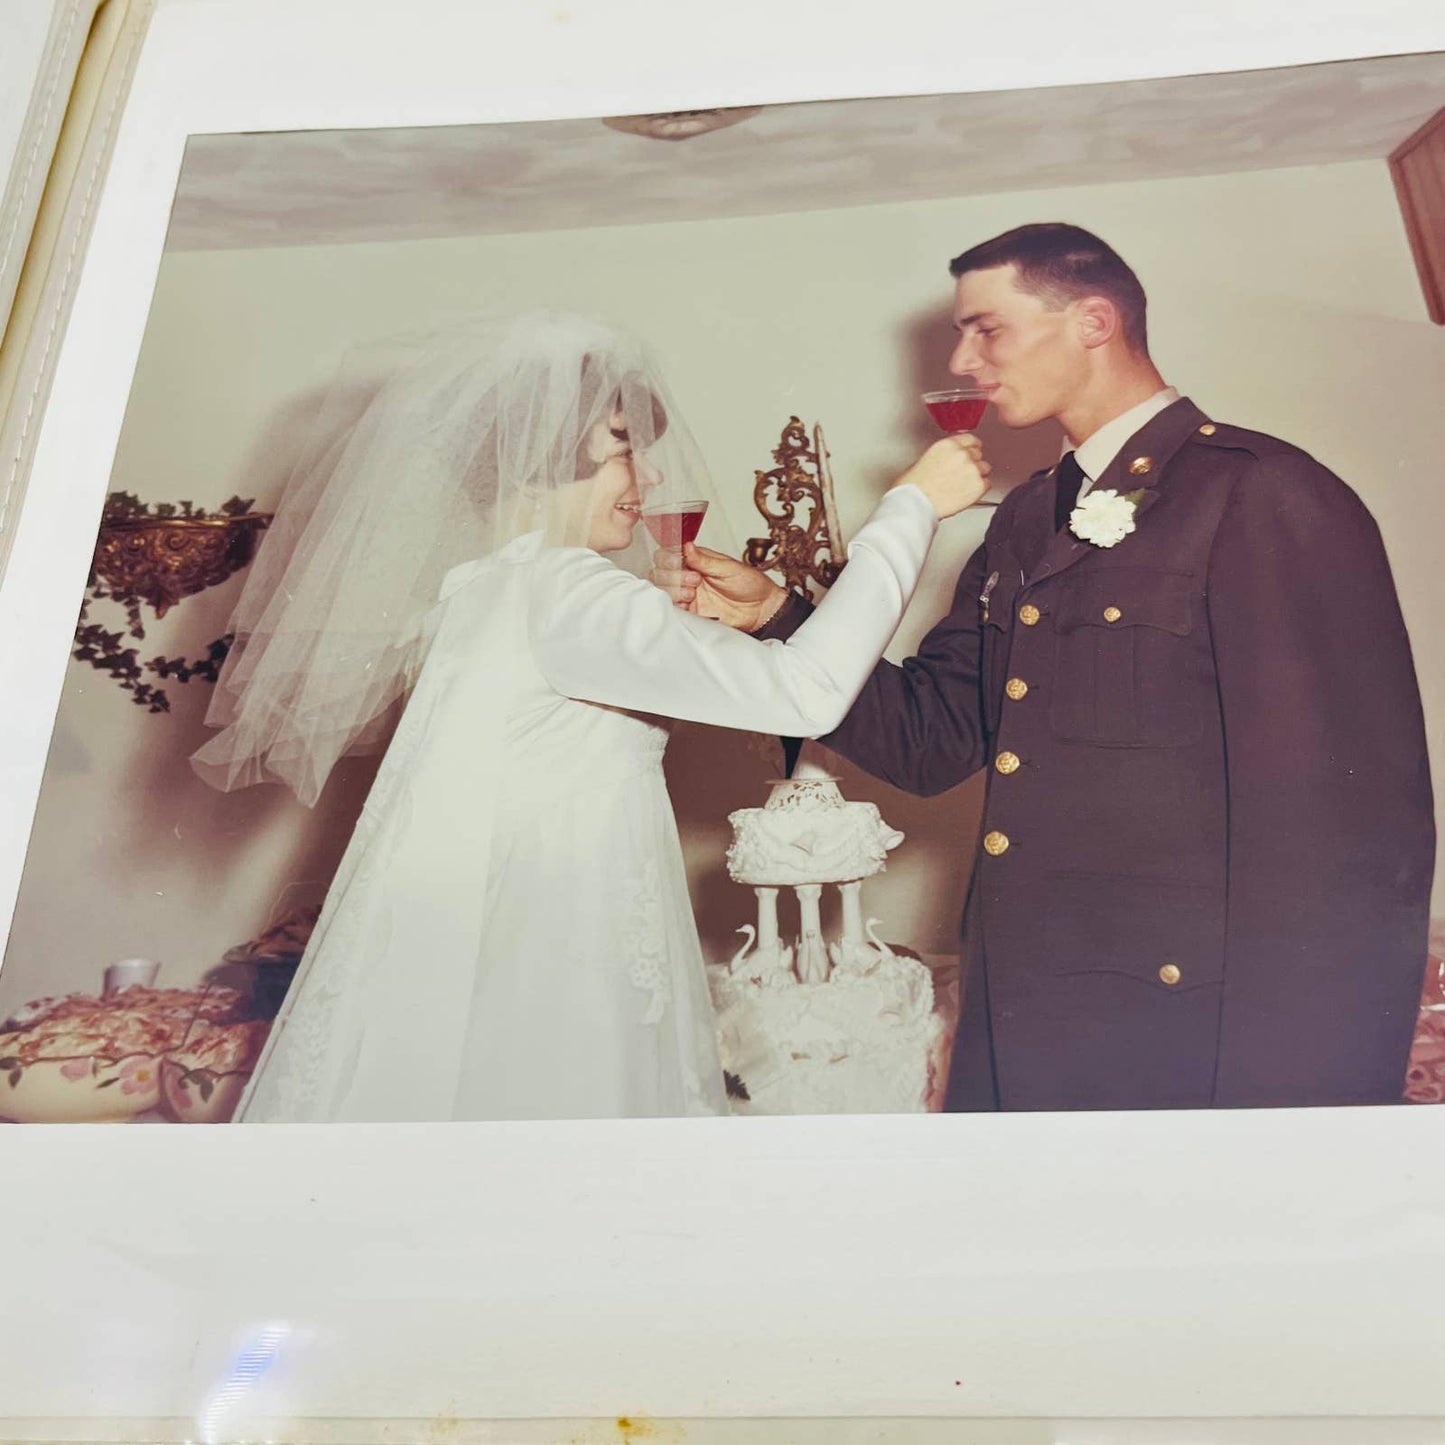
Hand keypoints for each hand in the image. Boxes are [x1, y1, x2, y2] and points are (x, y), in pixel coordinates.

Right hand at [648, 543, 785, 629]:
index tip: (678, 561)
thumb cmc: (750, 584)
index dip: (667, 558)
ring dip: (674, 591)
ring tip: (693, 593)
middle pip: (659, 573)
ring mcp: (688, 595)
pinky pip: (673, 610)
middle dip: (672, 576)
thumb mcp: (729, 568)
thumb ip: (705, 560)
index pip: (668, 554)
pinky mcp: (692, 613)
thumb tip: (686, 547)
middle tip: (694, 580)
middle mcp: (687, 576)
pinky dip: (676, 607)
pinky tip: (689, 605)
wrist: (761, 610)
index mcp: (696, 560)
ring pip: (663, 591)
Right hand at [891, 434, 990, 518]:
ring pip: (985, 468)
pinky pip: (987, 484)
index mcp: (947, 444)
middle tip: (962, 474)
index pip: (969, 438)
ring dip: (976, 475)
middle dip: (972, 463)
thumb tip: (947, 459)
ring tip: (962, 485)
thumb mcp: (924, 459)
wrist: (916, 503)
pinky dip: (979, 490)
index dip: (970, 447)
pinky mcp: (978, 485)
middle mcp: (962, 454)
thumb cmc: (913, 486)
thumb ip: (942, 455)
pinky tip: (966, 493)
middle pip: (978, 453)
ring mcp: (972, 469)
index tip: (971, 451)